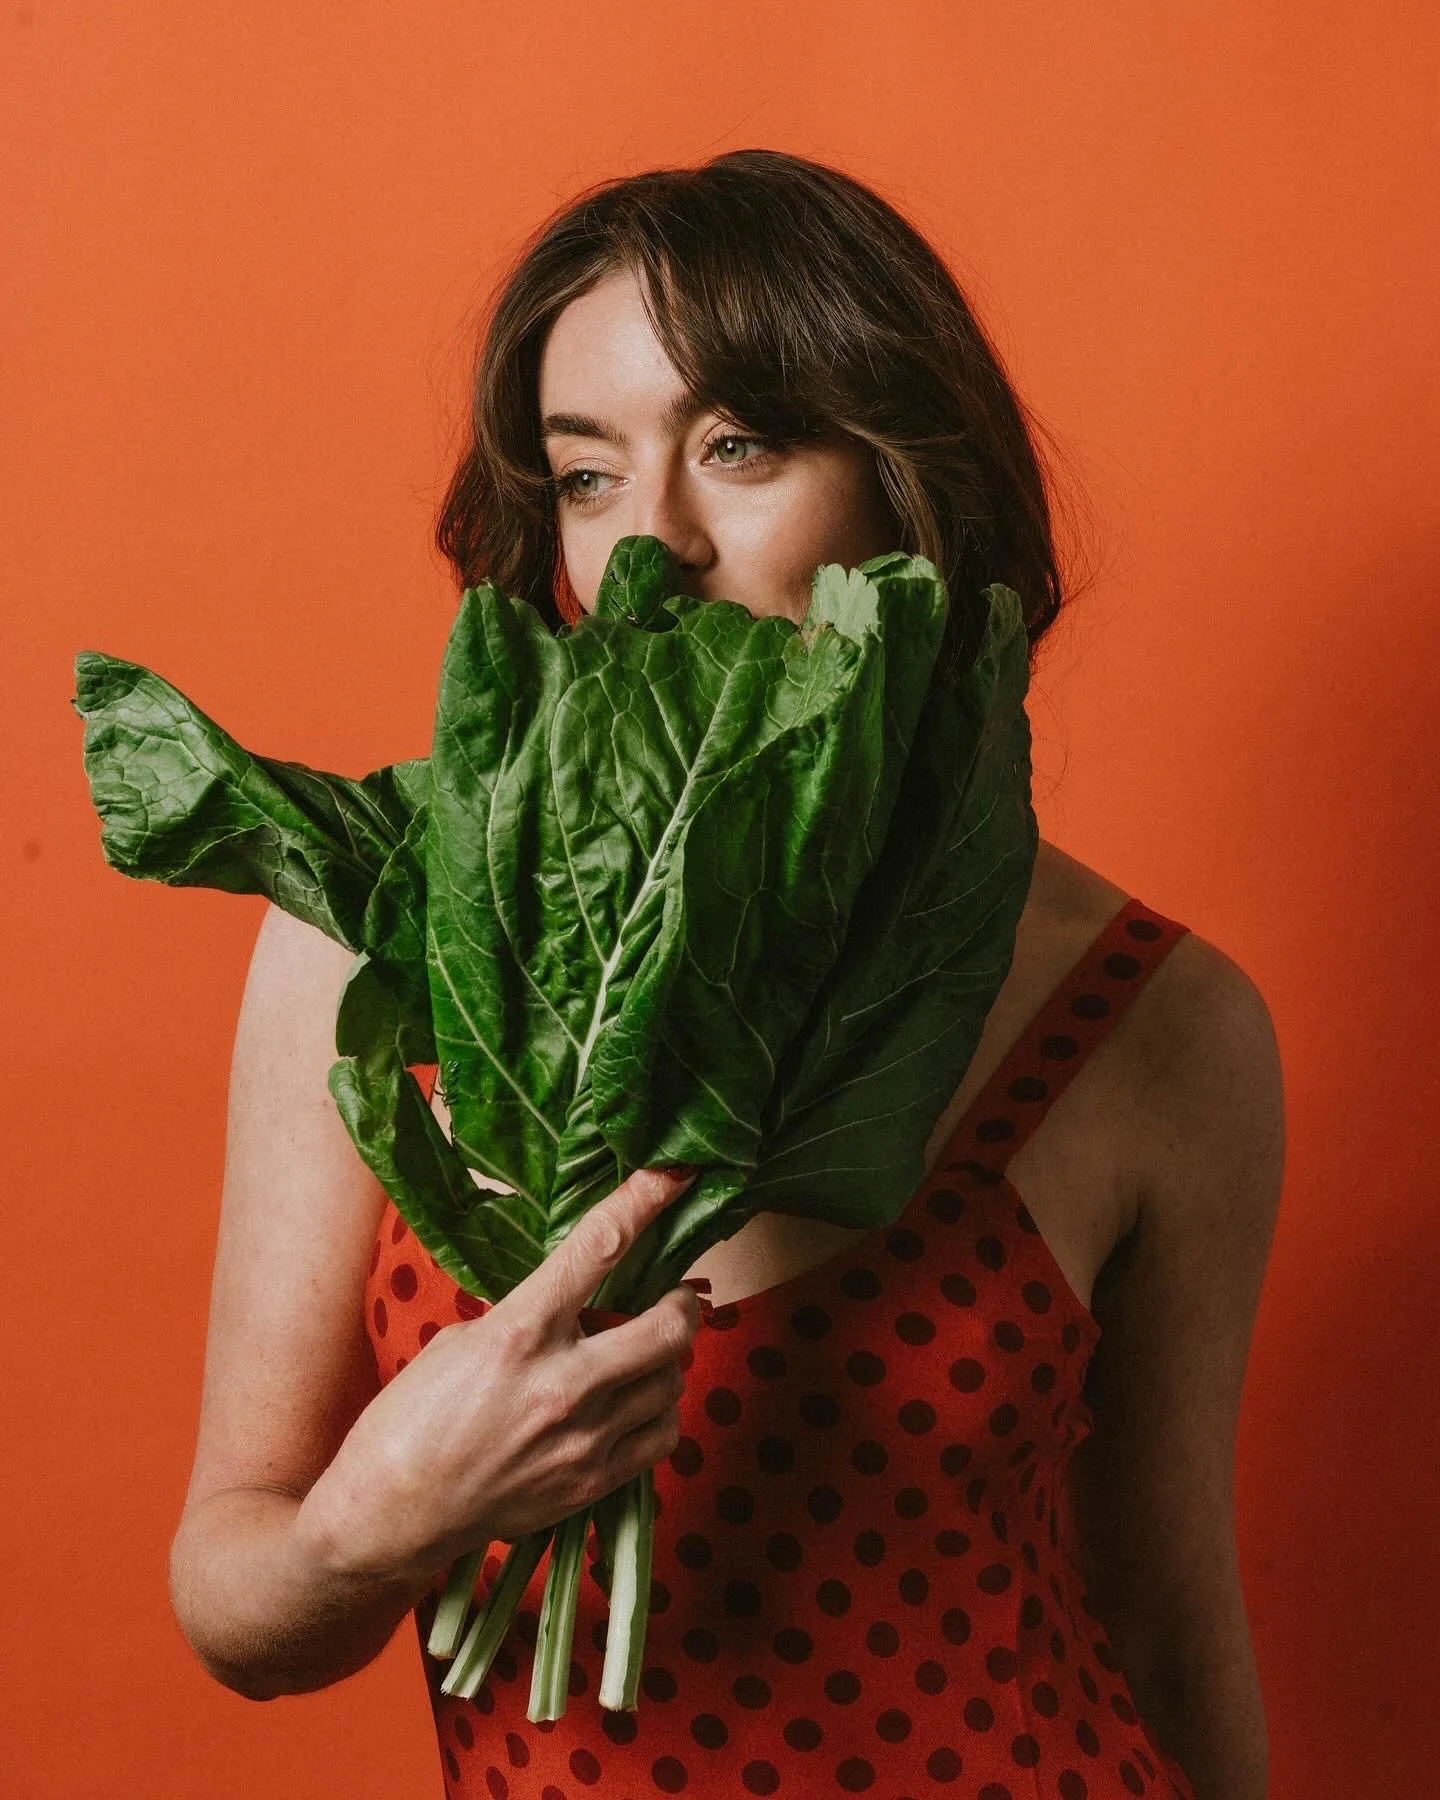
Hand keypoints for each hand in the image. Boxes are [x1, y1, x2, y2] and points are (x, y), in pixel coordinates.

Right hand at [299, 1165, 703, 1583]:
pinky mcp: (593, 1484)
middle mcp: (561, 1385)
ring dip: (668, 1360)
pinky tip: (636, 1404)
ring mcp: (583, 1440)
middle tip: (673, 1296)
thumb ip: (529, 1317)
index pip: (598, 1250)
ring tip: (643, 1354)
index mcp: (518, 1333)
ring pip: (672, 1381)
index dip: (644, 1202)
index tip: (675, 1173)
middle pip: (669, 1327)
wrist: (393, 1514)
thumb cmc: (413, 1418)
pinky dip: (660, 1411)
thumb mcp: (462, 1340)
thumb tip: (581, 1301)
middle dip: (683, 1302)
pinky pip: (663, 1436)